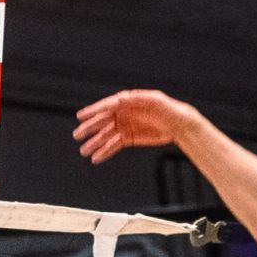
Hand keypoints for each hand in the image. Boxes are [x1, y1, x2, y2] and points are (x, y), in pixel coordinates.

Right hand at [71, 88, 200, 163]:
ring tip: (84, 151)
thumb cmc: (169, 109)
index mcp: (128, 102)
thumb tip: (119, 99)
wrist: (179, 125)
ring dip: (94, 143)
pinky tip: (96, 158)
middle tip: (77, 135)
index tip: (81, 116)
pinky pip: (113, 145)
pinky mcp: (129, 138)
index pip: (107, 106)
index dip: (93, 111)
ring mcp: (125, 126)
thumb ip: (137, 98)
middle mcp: (123, 113)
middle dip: (89, 128)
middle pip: (102, 121)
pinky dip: (105, 152)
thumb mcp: (155, 100)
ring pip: (106, 135)